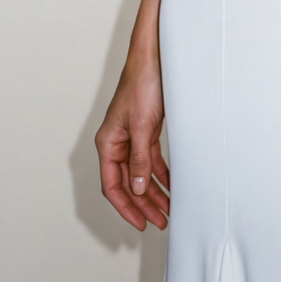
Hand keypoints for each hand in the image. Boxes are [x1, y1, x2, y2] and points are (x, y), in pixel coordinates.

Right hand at [95, 55, 169, 231]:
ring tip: (170, 209)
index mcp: (108, 143)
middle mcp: (117, 143)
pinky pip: (151, 159)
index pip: (112, 186)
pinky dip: (161, 173)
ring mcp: (132, 137)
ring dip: (154, 192)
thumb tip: (136, 188)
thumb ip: (139, 159)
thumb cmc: (143, 85)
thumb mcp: (142, 127)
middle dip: (144, 204)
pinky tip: (172, 185)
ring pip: (141, 173)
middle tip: (161, 222)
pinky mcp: (146, 129)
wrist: (154, 57)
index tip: (141, 224)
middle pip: (128, 183)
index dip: (126, 207)